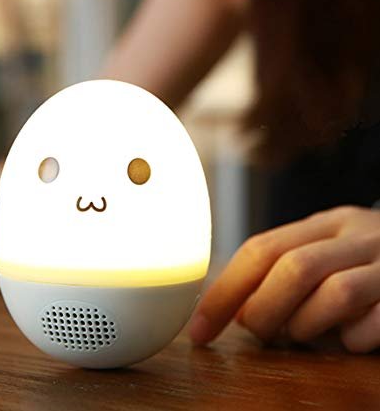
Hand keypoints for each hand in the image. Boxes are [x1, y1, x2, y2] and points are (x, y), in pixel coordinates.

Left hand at [190, 206, 379, 352]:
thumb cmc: (364, 264)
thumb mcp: (324, 255)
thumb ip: (282, 275)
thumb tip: (235, 311)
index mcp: (325, 223)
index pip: (260, 250)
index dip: (223, 292)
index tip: (200, 330)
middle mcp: (357, 234)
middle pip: (293, 267)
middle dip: (264, 309)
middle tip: (259, 330)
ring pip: (334, 292)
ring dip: (305, 325)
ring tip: (303, 333)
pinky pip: (374, 324)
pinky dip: (352, 339)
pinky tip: (351, 339)